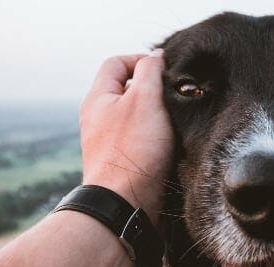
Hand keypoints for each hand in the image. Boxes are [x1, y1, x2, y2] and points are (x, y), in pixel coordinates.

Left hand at [79, 50, 173, 225]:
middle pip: (126, 90)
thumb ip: (151, 71)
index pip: (116, 63)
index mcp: (98, 98)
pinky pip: (138, 142)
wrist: (125, 204)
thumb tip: (156, 56)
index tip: (165, 72)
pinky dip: (154, 139)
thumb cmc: (134, 150)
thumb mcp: (145, 99)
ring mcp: (108, 143)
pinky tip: (169, 147)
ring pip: (135, 118)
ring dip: (156, 117)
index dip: (141, 60)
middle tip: (173, 99)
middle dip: (151, 91)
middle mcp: (98, 119)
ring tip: (174, 124)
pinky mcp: (120, 163)